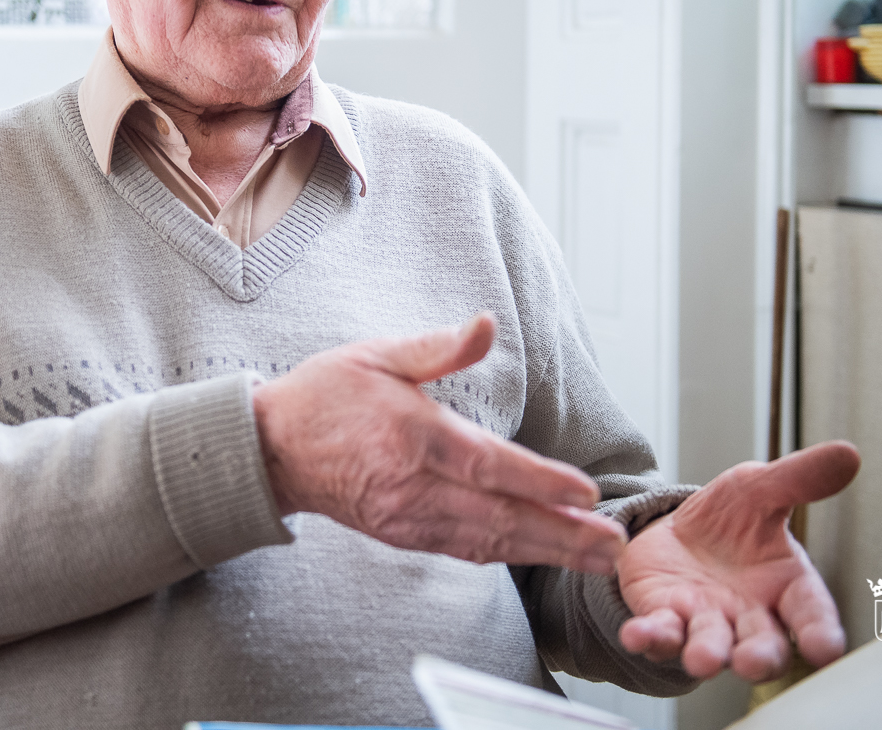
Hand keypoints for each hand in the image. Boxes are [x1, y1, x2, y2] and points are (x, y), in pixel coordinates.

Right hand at [250, 313, 626, 572]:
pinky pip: (462, 550)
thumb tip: (485, 325)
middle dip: (562, 533)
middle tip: (611, 545)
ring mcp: (406, 517)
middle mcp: (412, 484)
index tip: (586, 494)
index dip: (541, 483)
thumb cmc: (326, 395)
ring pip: (487, 542)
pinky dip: (506, 556)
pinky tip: (540, 556)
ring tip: (592, 557)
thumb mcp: (377, 354)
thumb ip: (438, 348)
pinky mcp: (401, 535)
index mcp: (412, 434)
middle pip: (499, 517)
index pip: (489, 465)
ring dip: (545, 552)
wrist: (270, 449)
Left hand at [616, 441, 860, 680]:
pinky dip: (648, 638)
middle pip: (763, 646)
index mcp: (786, 587)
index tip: (825, 649)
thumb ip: (797, 480)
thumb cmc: (731, 520)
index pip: (811, 615)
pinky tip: (636, 635)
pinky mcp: (662, 619)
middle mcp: (750, 617)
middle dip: (759, 657)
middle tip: (753, 662)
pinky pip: (657, 634)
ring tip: (702, 658)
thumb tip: (847, 453)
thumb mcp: (759, 489)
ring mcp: (705, 623)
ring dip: (706, 654)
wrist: (676, 530)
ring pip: (710, 647)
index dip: (820, 633)